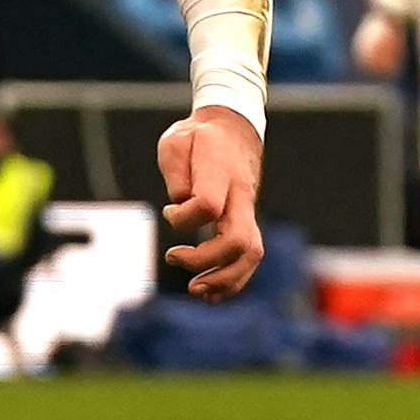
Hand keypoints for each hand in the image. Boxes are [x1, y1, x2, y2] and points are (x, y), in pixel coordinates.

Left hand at [158, 105, 264, 299]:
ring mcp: (248, 209)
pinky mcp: (247, 220)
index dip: (183, 218)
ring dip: (224, 278)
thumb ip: (176, 173)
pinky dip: (234, 278)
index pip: (208, 205)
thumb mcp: (175, 141)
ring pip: (251, 253)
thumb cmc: (198, 136)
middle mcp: (240, 194)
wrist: (235, 127)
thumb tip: (180, 204)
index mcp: (221, 171)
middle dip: (206, 260)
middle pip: (237, 239)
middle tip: (173, 259)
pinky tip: (212, 292)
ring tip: (196, 290)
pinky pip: (250, 254)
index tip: (168, 210)